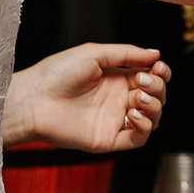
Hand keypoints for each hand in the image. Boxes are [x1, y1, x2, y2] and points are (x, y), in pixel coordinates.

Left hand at [2, 44, 168, 154]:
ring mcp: (114, 120)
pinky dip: (145, 126)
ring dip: (154, 106)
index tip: (158, 66)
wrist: (33, 99)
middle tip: (142, 81)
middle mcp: (118, 100)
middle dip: (158, 87)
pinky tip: (132, 113)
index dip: (161, 73)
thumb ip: (127, 53)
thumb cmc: (56, 73)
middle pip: (156, 97)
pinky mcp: (109, 139)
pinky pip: (139, 138)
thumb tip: (156, 53)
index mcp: (116, 79)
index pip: (151, 78)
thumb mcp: (94, 53)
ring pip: (152, 118)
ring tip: (138, 97)